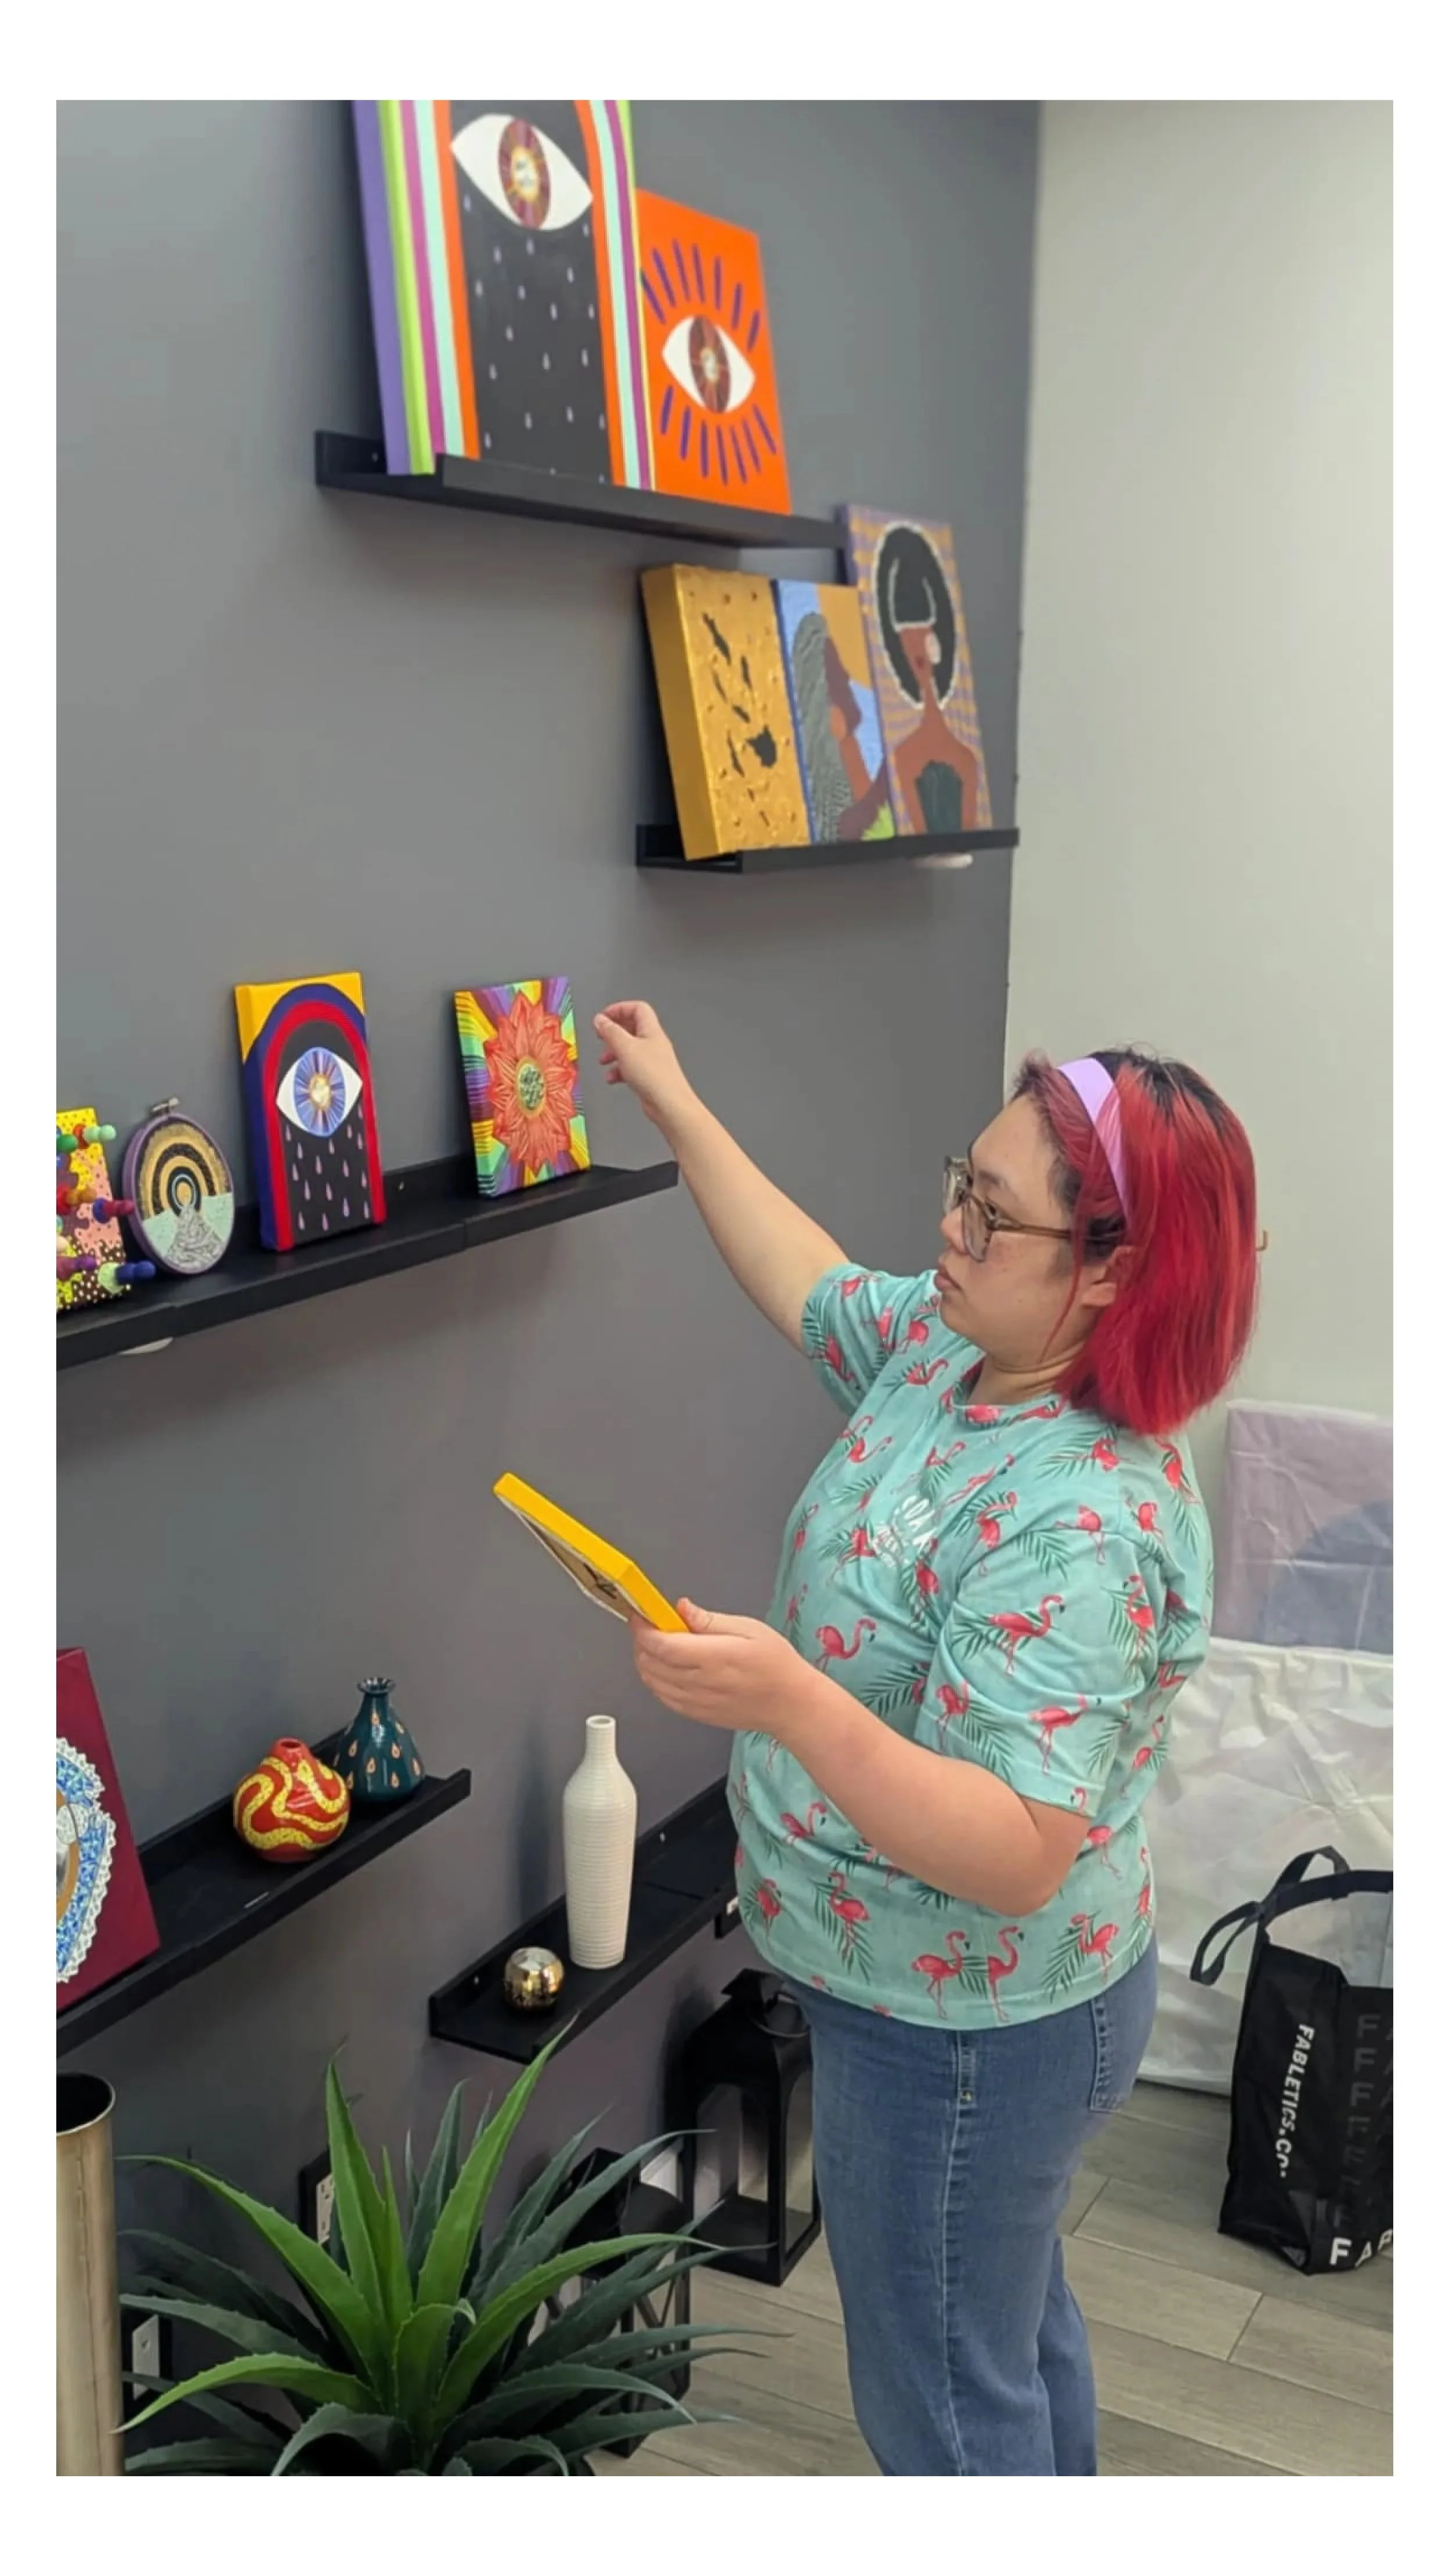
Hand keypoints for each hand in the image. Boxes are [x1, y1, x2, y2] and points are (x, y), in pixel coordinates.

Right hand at [594, 1000, 694, 1133]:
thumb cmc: (653, 1075)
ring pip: (628, 1049)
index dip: (619, 1009)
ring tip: (604, 1060)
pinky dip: (619, 1070)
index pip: (637, 1008)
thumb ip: (610, 1031)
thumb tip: (600, 1019)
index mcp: (651, 1030)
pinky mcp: (648, 1076)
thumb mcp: (625, 1047)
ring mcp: (651, 1060)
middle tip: (600, 1037)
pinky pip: (630, 1067)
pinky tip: (613, 1078)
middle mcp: (653, 1043)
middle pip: (631, 1028)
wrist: (668, 1104)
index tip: (603, 1018)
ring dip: (613, 1053)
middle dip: (612, 1032)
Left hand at [630, 1600, 818, 1739]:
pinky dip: (655, 1680)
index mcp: (714, 1657)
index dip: (644, 1629)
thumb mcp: (749, 1628)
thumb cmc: (776, 1664)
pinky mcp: (696, 1714)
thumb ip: (710, 1620)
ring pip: (652, 1681)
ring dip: (645, 1660)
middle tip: (648, 1625)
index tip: (641, 1615)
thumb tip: (681, 1608)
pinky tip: (664, 1667)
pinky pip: (663, 1697)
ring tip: (655, 1644)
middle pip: (651, 1663)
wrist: (790, 1704)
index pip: (662, 1645)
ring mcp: (696, 1702)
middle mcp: (700, 1683)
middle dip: (641, 1641)